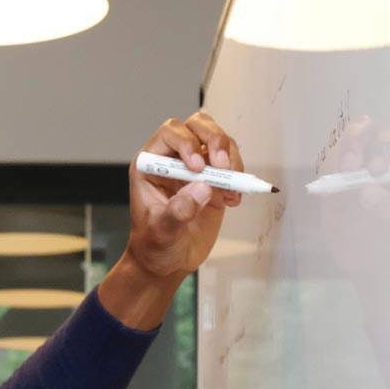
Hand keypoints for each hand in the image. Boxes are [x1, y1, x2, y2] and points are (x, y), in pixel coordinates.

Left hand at [122, 112, 245, 282]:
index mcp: (151, 164)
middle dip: (214, 140)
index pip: (170, 134)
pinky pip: (230, 163)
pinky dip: (238, 176)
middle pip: (197, 126)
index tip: (199, 168)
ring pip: (217, 140)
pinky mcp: (213, 180)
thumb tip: (203, 189)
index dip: (187, 143)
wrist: (167, 262)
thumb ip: (178, 211)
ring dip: (230, 157)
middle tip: (223, 166)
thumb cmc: (154, 244)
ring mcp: (195, 167)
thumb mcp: (161, 231)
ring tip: (232, 186)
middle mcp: (173, 159)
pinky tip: (234, 200)